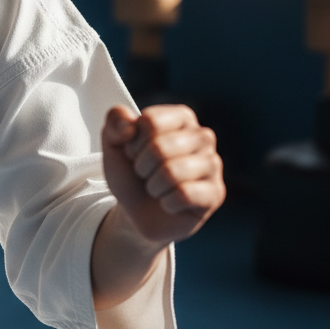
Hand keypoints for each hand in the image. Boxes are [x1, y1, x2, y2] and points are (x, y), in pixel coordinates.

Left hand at [102, 104, 224, 248]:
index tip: (134, 153)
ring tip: (157, 187)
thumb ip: (115, 120)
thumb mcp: (113, 143)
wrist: (137, 212)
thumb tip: (128, 123)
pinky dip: (167, 203)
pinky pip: (183, 195)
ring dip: (153, 186)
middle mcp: (203, 136)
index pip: (150, 122)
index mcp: (181, 117)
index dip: (132, 143)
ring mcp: (213, 164)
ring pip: (170, 172)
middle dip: (142, 167)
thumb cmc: (131, 173)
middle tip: (145, 174)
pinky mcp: (216, 193)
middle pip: (159, 147)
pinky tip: (170, 202)